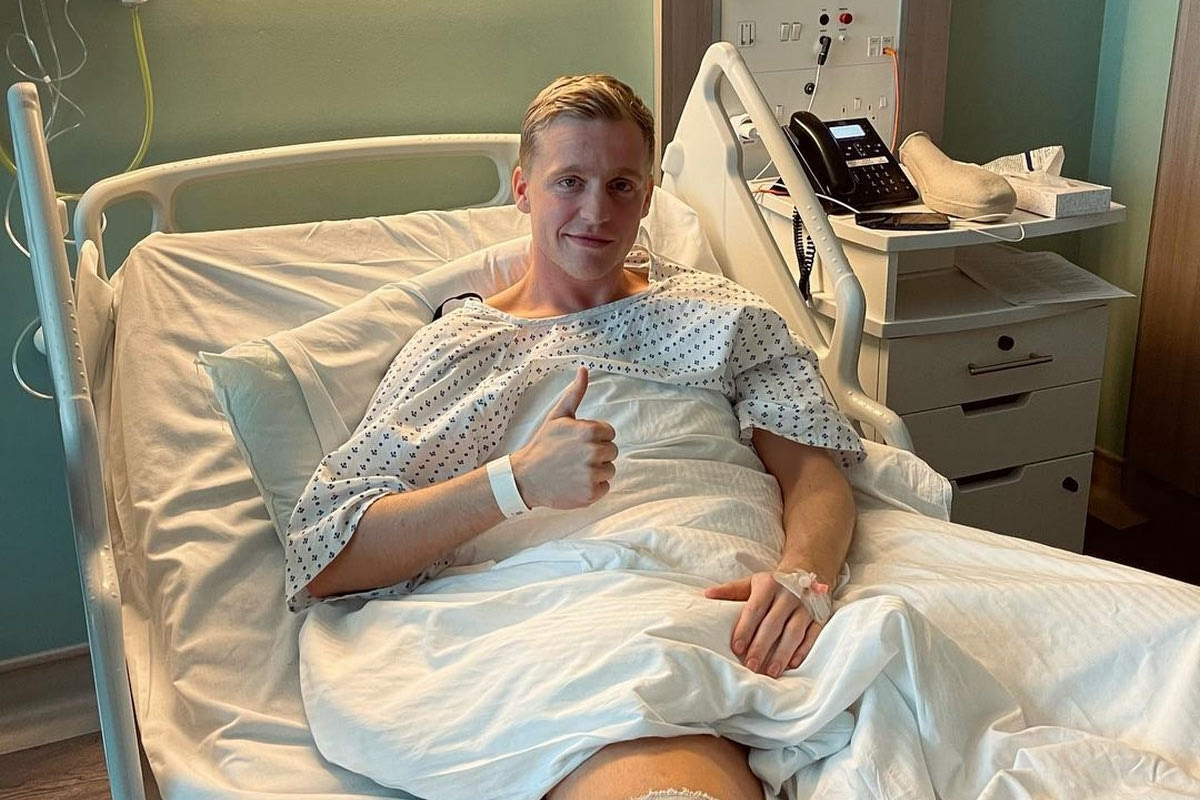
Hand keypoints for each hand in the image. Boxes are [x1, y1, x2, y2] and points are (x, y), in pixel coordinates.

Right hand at [510, 367, 617, 509]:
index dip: (596, 437)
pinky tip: (576, 483)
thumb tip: (584, 369)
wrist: (525, 478)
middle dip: (597, 454)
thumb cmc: (543, 445)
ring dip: (596, 471)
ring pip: (609, 470)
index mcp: (588, 431)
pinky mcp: (590, 494)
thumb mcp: (558, 416)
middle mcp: (592, 452)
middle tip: (575, 457)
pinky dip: (593, 488)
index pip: (610, 433)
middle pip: (612, 452)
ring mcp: (591, 474)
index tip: (578, 443)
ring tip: (575, 470)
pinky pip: (605, 488)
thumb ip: (575, 393)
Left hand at [705, 572, 821, 677]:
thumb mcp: (753, 582)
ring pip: (794, 633)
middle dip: (761, 647)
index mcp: (769, 585)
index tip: (736, 648)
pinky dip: (803, 651)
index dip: (745, 629)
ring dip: (782, 653)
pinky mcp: (819, 617)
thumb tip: (707, 594)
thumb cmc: (773, 583)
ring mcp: (806, 607)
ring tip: (771, 672)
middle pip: (773, 624)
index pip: (755, 609)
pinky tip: (792, 664)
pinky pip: (812, 636)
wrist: (807, 570)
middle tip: (751, 666)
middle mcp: (788, 596)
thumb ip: (731, 590)